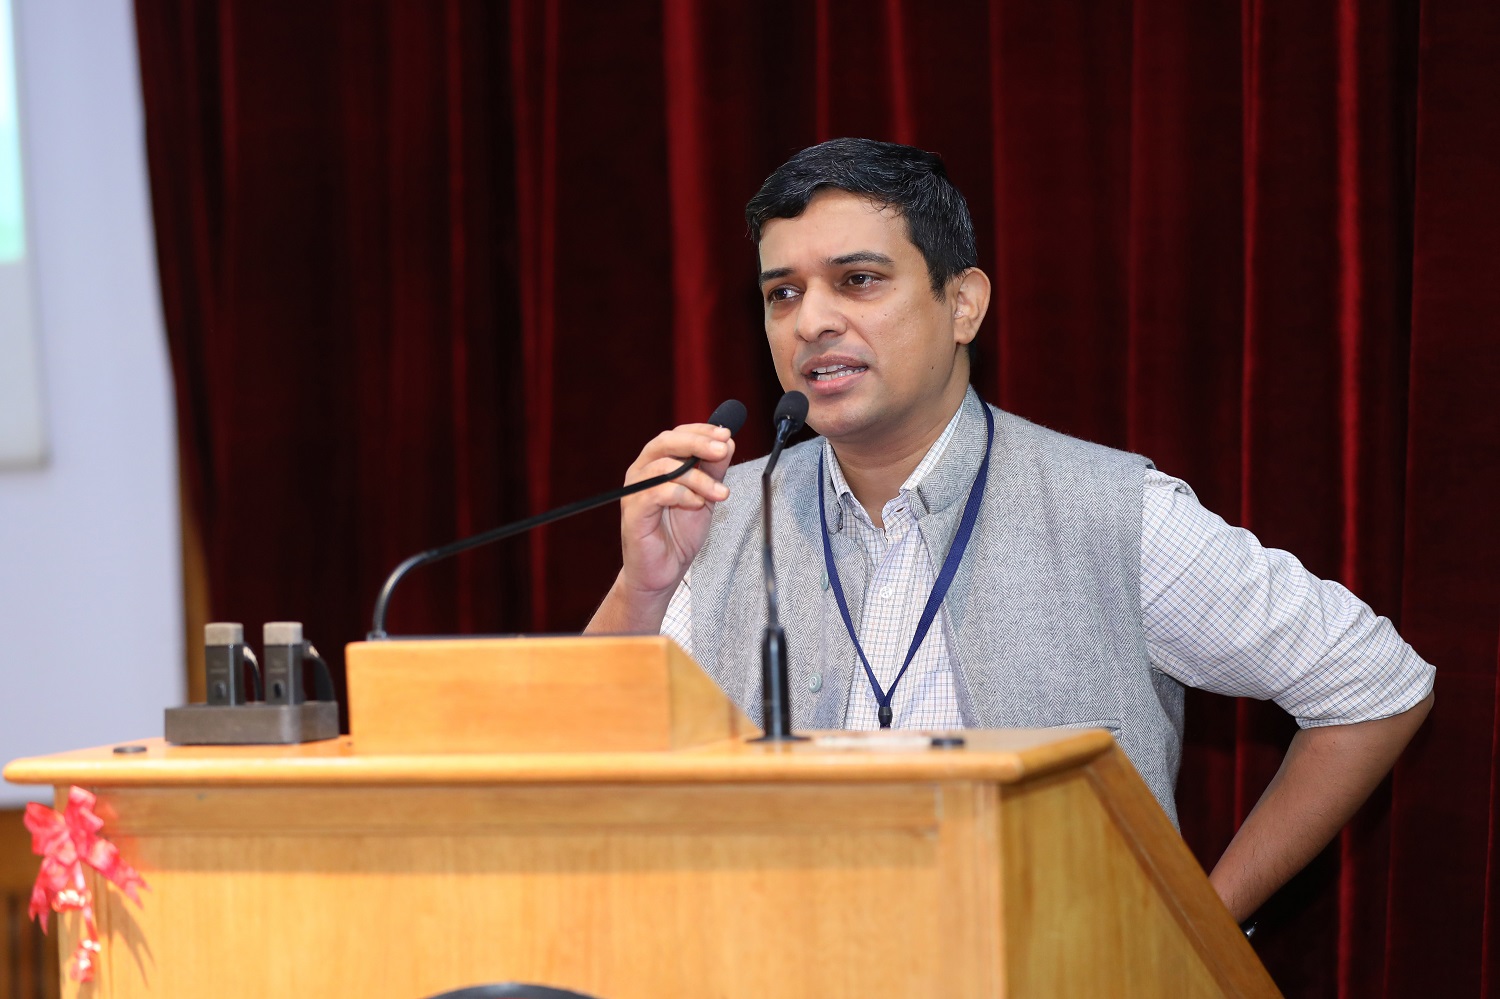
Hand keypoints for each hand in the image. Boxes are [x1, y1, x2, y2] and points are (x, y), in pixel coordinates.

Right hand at [585, 423, 734, 632]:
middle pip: (666, 442)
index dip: (701, 431)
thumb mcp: (706, 496)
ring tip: (720, 494)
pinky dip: (683, 495)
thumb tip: (726, 442)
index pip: (676, 435)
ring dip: (699, 478)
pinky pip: (658, 492)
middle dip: (698, 443)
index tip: (726, 435)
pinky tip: (697, 505)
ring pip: (666, 467)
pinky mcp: (632, 511)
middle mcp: (642, 472)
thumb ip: (714, 470)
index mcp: (657, 464)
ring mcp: (634, 491)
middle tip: (722, 450)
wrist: (664, 572)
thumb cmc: (679, 534)